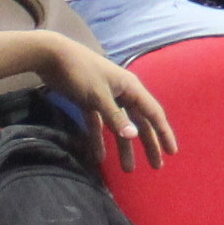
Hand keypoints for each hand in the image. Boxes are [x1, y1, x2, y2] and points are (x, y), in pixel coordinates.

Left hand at [39, 37, 174, 168]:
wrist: (51, 55)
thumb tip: (133, 135)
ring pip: (119, 126)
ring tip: (128, 169)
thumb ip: (115, 117)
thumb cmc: (80, 72)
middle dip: (148, 144)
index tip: (171, 152)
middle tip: (156, 166)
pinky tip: (99, 157)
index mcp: (130, 88)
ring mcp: (105, 98)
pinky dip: (99, 140)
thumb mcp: (98, 95)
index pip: (153, 113)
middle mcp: (122, 93)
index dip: (163, 133)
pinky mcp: (89, 101)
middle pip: (139, 122)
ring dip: (123, 147)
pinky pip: (99, 124)